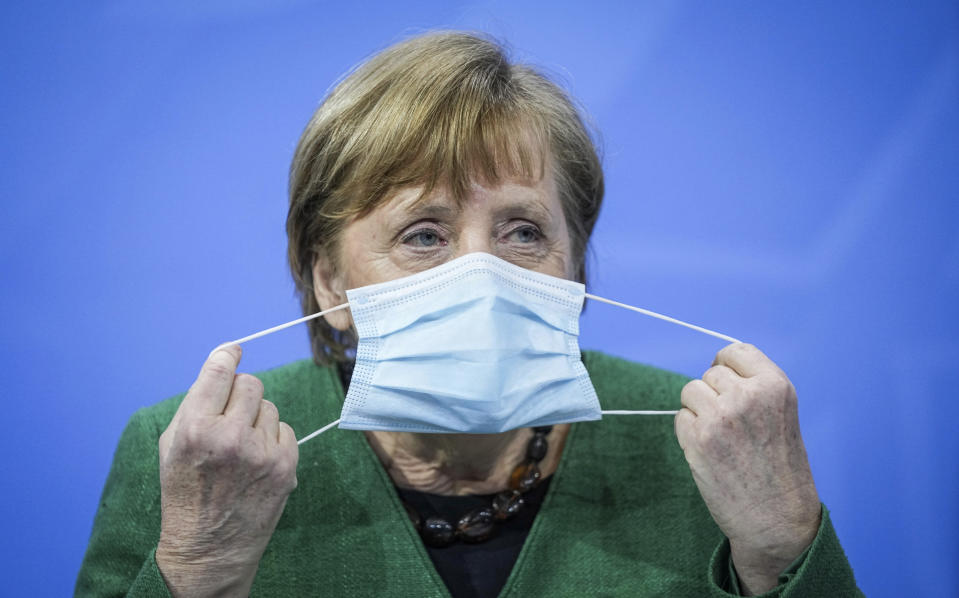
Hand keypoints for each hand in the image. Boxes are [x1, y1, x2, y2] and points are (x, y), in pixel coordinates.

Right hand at [156, 345, 298, 596]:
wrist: (208, 550)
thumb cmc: (184, 492)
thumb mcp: (172, 445)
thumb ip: (195, 403)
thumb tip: (224, 365)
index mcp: (195, 429)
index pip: (220, 371)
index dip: (228, 356)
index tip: (233, 351)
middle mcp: (230, 437)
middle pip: (250, 384)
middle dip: (239, 394)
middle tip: (229, 416)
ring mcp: (261, 452)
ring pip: (268, 406)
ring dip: (255, 419)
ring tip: (239, 448)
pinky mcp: (285, 465)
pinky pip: (284, 429)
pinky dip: (272, 439)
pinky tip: (256, 461)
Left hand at [675, 343, 820, 595]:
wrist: (777, 519)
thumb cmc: (780, 469)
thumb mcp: (782, 415)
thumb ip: (754, 389)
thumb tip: (715, 370)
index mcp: (775, 386)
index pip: (734, 352)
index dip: (726, 367)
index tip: (728, 385)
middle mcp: (748, 396)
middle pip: (709, 374)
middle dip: (714, 395)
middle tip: (730, 426)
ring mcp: (721, 416)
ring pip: (690, 392)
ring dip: (698, 411)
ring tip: (720, 438)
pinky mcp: (698, 439)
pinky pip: (680, 418)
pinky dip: (688, 432)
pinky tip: (710, 452)